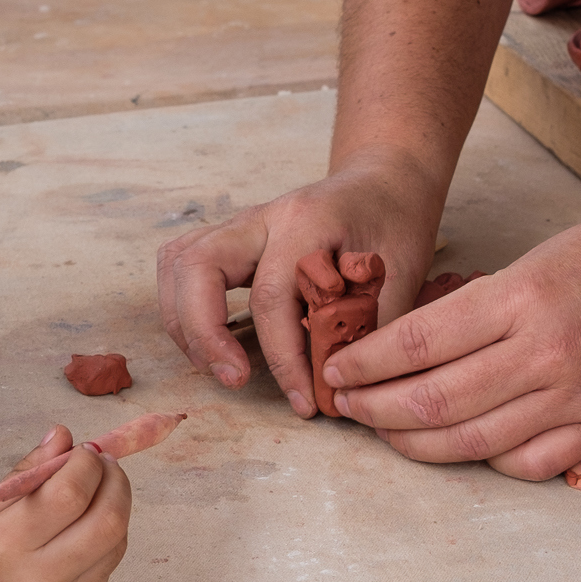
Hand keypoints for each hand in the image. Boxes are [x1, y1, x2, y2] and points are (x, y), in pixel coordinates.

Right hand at [0, 426, 130, 581]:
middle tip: (106, 466)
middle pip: (107, 521)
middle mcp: (37, 581)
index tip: (86, 450)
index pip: (70, 492)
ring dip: (117, 510)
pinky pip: (105, 573)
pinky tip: (86, 530)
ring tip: (99, 493)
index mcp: (3, 546)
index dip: (88, 463)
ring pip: (115, 547)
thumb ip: (25, 474)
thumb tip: (63, 436)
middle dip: (116, 483)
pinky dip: (104, 543)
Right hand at [157, 149, 443, 417]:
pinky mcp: (231, 239)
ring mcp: (240, 225)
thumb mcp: (401, 273)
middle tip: (235, 380)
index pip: (272, 295)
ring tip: (218, 367)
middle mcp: (263, 216)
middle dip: (205, 333)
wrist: (385, 182)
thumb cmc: (394, 223)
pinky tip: (208, 343)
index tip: (304, 400)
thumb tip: (345, 389)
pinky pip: (182, 265)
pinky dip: (183, 307)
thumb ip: (371, 327)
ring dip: (186, 322)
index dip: (283, 357)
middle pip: (200, 267)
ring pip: (179, 263)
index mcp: (307, 220)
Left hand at [319, 205, 580, 478]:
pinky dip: (484, 462)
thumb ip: (473, 310)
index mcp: (521, 298)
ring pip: (472, 442)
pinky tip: (461, 445)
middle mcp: (547, 352)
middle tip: (347, 407)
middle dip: (375, 409)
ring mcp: (577, 395)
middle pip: (434, 400)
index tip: (338, 371)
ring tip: (385, 431)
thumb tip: (402, 350)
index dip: (365, 364)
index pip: (418, 343)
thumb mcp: (530, 261)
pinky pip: (527, 464)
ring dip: (414, 443)